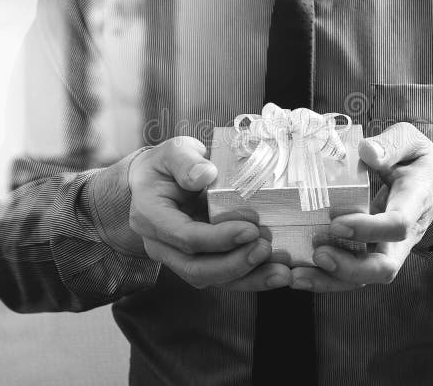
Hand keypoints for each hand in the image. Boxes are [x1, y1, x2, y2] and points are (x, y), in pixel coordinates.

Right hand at [128, 136, 291, 290]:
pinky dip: (252, 277)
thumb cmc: (165, 166)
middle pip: (197, 269)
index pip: (185, 237)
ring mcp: (179, 258)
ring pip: (212, 279)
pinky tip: (277, 273)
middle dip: (235, 264)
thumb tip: (205, 174)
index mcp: (151, 217)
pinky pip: (225, 277)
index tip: (250, 229)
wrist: (157, 182)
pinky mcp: (200, 261)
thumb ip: (184, 161)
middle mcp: (162, 245)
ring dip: (249, 278)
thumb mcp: (172, 152)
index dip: (218, 238)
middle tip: (265, 248)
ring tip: (280, 272)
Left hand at [290, 122, 432, 291]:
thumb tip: (367, 151)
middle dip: (349, 268)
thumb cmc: (418, 159)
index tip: (337, 222)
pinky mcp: (371, 252)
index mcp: (414, 202)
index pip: (398, 226)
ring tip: (296, 275)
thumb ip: (391, 145)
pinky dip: (324, 278)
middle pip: (384, 267)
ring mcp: (388, 248)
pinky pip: (351, 273)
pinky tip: (296, 275)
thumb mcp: (411, 141)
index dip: (369, 229)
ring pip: (365, 277)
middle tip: (317, 254)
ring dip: (330, 280)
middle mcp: (403, 235)